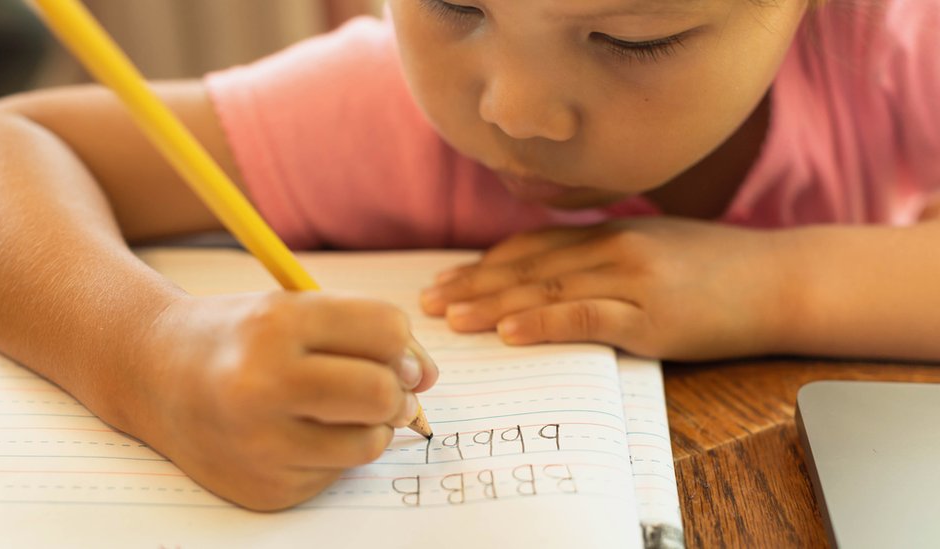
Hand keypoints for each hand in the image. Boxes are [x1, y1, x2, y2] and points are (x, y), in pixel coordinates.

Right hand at [129, 291, 438, 510]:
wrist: (155, 377)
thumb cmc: (240, 338)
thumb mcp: (295, 309)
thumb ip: (364, 332)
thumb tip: (428, 378)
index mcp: (277, 323)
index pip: (386, 329)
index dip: (404, 344)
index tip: (396, 353)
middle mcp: (264, 384)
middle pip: (381, 392)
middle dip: (398, 390)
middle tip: (386, 389)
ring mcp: (261, 444)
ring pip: (370, 442)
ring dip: (373, 426)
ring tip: (342, 411)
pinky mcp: (266, 488)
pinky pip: (338, 474)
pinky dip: (334, 453)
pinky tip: (300, 434)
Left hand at [420, 217, 788, 359]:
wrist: (781, 280)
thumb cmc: (719, 267)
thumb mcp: (656, 244)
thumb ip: (606, 252)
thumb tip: (558, 268)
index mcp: (611, 232)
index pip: (532, 247)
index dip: (485, 264)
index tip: (447, 278)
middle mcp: (613, 248)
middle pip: (528, 267)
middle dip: (474, 285)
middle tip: (428, 301)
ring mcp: (632, 279)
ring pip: (547, 290)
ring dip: (494, 305)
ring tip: (451, 320)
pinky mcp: (652, 315)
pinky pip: (587, 316)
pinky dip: (544, 323)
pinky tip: (510, 333)